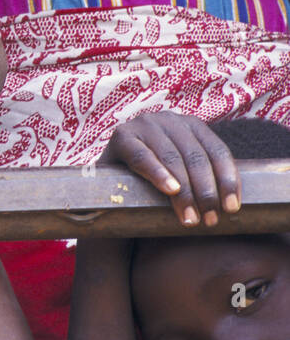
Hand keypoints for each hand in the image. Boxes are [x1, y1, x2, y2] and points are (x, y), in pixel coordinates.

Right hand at [99, 111, 239, 227]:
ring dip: (185, 192)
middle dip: (206, 191)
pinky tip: (170, 190)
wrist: (106, 183)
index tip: (231, 209)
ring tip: (190, 218)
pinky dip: (158, 173)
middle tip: (209, 220)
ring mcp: (144, 124)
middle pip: (196, 157)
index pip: (218, 151)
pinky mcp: (121, 135)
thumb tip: (233, 206)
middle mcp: (169, 119)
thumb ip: (202, 178)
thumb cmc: (150, 183)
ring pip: (173, 158)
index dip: (228, 180)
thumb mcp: (182, 175)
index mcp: (191, 125)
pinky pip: (142, 156)